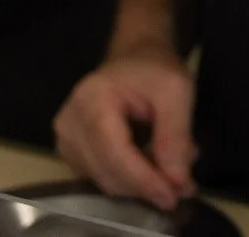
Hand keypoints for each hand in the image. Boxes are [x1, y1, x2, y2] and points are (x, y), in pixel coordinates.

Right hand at [54, 52, 196, 210]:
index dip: (144, 180)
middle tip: (183, 183)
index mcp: (92, 99)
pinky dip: (128, 178)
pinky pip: (100, 177)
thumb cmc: (154, 67)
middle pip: (108, 173)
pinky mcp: (70, 151)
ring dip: (139, 183)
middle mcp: (70, 122)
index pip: (115, 154)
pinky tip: (148, 162)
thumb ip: (176, 134)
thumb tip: (177, 181)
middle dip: (147, 184)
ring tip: (169, 164)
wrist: (134, 55)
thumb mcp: (177, 89)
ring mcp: (65, 138)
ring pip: (105, 181)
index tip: (175, 195)